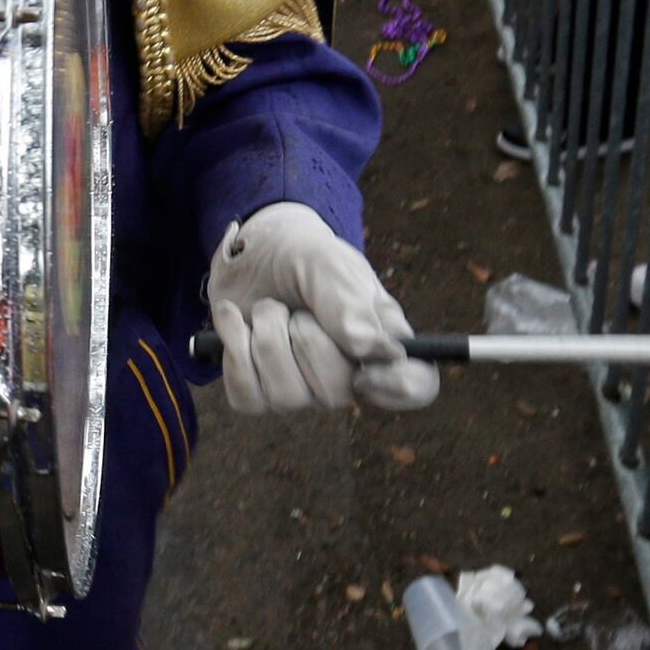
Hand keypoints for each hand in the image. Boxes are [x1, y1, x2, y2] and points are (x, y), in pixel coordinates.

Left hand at [208, 203, 438, 414]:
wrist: (253, 252)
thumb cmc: (303, 257)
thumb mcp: (328, 264)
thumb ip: (348, 302)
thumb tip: (369, 350)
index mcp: (382, 339)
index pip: (415, 385)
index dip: (399, 387)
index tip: (366, 370)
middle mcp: (348, 373)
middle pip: (336, 394)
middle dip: (305, 338)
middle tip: (297, 308)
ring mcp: (302, 390)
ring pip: (286, 397)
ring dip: (268, 336)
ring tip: (269, 308)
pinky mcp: (258, 393)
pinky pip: (247, 397)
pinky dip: (234, 349)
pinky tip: (236, 320)